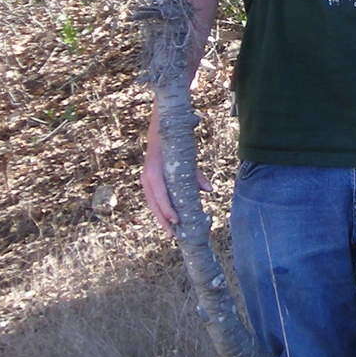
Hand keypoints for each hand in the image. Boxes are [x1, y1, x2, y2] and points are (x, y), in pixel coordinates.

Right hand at [142, 105, 211, 232]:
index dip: (167, 207)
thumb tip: (209, 191)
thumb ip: (195, 173)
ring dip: (159, 216)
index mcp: (156, 168)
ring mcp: (146, 175)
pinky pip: (152, 196)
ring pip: (151, 201)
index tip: (176, 219)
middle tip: (173, 235)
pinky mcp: (148, 176)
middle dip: (162, 219)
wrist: (160, 121)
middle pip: (153, 201)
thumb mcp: (187, 153)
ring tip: (169, 231)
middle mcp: (148, 173)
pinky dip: (159, 207)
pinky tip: (166, 217)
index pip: (160, 192)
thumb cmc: (176, 138)